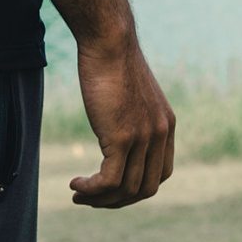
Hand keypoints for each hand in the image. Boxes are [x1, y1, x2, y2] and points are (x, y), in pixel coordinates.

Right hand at [68, 36, 174, 207]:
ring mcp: (143, 137)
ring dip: (100, 199)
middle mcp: (159, 134)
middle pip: (146, 189)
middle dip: (118, 200)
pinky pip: (108, 181)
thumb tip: (117, 131)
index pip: (161, 174)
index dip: (137, 187)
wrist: (108, 41)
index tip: (112, 187)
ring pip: (126, 189)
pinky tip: (75, 185)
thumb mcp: (131, 93)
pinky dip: (91, 190)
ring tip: (78, 194)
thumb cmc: (112, 61)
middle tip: (92, 198)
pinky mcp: (122, 137)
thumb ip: (133, 116)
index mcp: (166, 125)